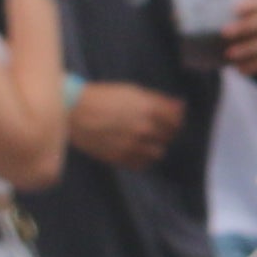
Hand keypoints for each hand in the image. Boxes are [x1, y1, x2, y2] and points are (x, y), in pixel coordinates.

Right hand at [66, 76, 185, 166]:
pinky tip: (135, 150)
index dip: (175, 121)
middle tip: (154, 129)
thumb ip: (159, 100)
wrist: (74, 112)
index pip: (176, 121)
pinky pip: (143, 164)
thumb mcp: (132, 91)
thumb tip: (181, 105)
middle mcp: (144, 127)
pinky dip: (143, 159)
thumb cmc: (102, 97)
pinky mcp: (121, 157)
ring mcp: (133, 144)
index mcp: (148, 108)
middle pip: (169, 137)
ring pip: (159, 152)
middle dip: (165, 132)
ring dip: (155, 147)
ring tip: (144, 141)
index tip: (170, 121)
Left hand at [217, 0, 256, 78]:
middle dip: (244, 27)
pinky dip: (254, 65)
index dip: (248, 5)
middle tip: (224, 33)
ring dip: (248, 49)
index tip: (233, 9)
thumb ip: (212, 10)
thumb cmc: (236, 19)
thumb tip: (183, 14)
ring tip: (228, 54)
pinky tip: (239, 69)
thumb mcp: (229, 10)